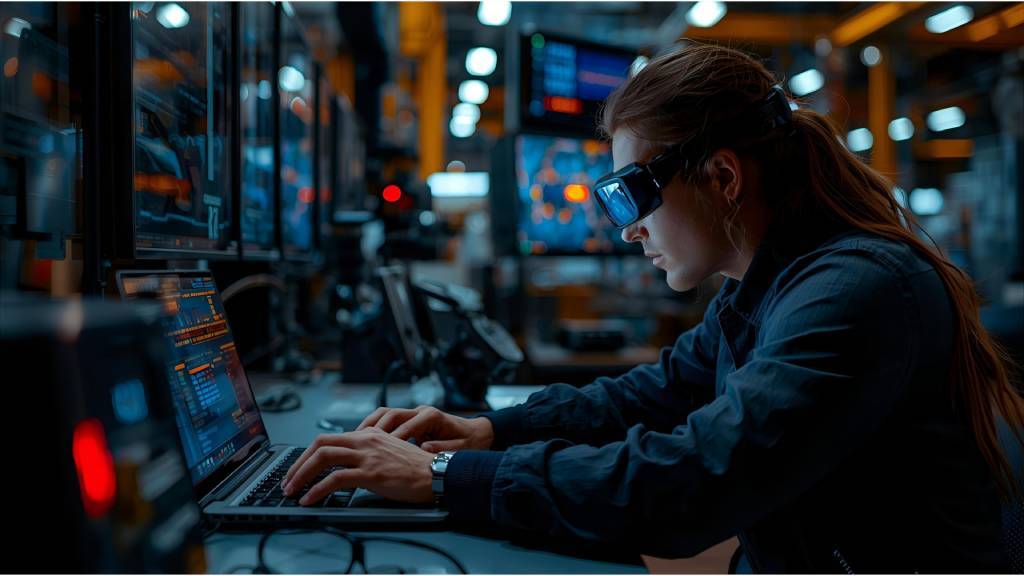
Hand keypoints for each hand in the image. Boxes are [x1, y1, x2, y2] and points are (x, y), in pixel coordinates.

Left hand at [281, 428, 434, 504]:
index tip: (299, 470)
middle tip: (288, 481)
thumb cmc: (417, 468)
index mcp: (369, 434)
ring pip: (323, 458)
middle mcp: (365, 440)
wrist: (438, 473)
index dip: (308, 455)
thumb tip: (346, 465)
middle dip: (298, 463)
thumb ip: (369, 452)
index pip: (329, 439)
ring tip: (292, 491)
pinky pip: (335, 479)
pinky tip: (310, 499)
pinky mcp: (371, 472)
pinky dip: (317, 490)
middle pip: (320, 444)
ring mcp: (367, 455)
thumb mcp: (389, 452)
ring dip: (301, 475)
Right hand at [356, 405, 494, 451]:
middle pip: (390, 414)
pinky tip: (364, 441)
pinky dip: (375, 428)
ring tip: (355, 440)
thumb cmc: (471, 442)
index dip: (393, 439)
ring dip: (369, 426)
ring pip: (385, 415)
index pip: (406, 426)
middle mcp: (421, 411)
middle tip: (358, 443)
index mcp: (432, 416)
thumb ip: (443, 448)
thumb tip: (425, 449)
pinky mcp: (412, 420)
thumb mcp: (461, 448)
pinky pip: (388, 421)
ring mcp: (415, 414)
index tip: (380, 452)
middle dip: (373, 429)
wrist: (479, 433)